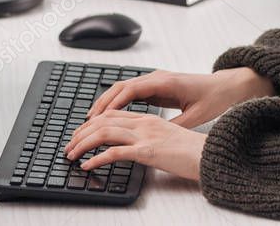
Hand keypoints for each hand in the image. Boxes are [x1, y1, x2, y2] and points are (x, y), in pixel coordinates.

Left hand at [64, 110, 205, 180]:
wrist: (210, 154)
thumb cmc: (193, 149)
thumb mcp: (169, 137)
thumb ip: (152, 136)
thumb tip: (137, 146)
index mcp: (148, 118)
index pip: (113, 114)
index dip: (92, 122)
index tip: (80, 133)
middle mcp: (144, 122)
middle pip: (104, 120)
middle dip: (82, 132)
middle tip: (69, 145)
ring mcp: (145, 135)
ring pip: (104, 133)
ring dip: (83, 144)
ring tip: (71, 155)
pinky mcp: (147, 150)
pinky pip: (114, 152)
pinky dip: (96, 158)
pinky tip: (87, 165)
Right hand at [85, 67, 274, 128]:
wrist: (226, 86)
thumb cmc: (213, 98)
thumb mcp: (196, 116)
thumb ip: (175, 124)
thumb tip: (158, 137)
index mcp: (164, 82)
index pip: (130, 89)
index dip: (111, 102)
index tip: (98, 116)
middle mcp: (157, 77)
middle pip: (121, 86)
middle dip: (102, 102)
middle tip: (87, 120)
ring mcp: (155, 81)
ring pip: (124, 88)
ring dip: (107, 102)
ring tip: (92, 118)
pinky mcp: (157, 87)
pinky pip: (132, 92)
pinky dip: (118, 102)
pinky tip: (109, 115)